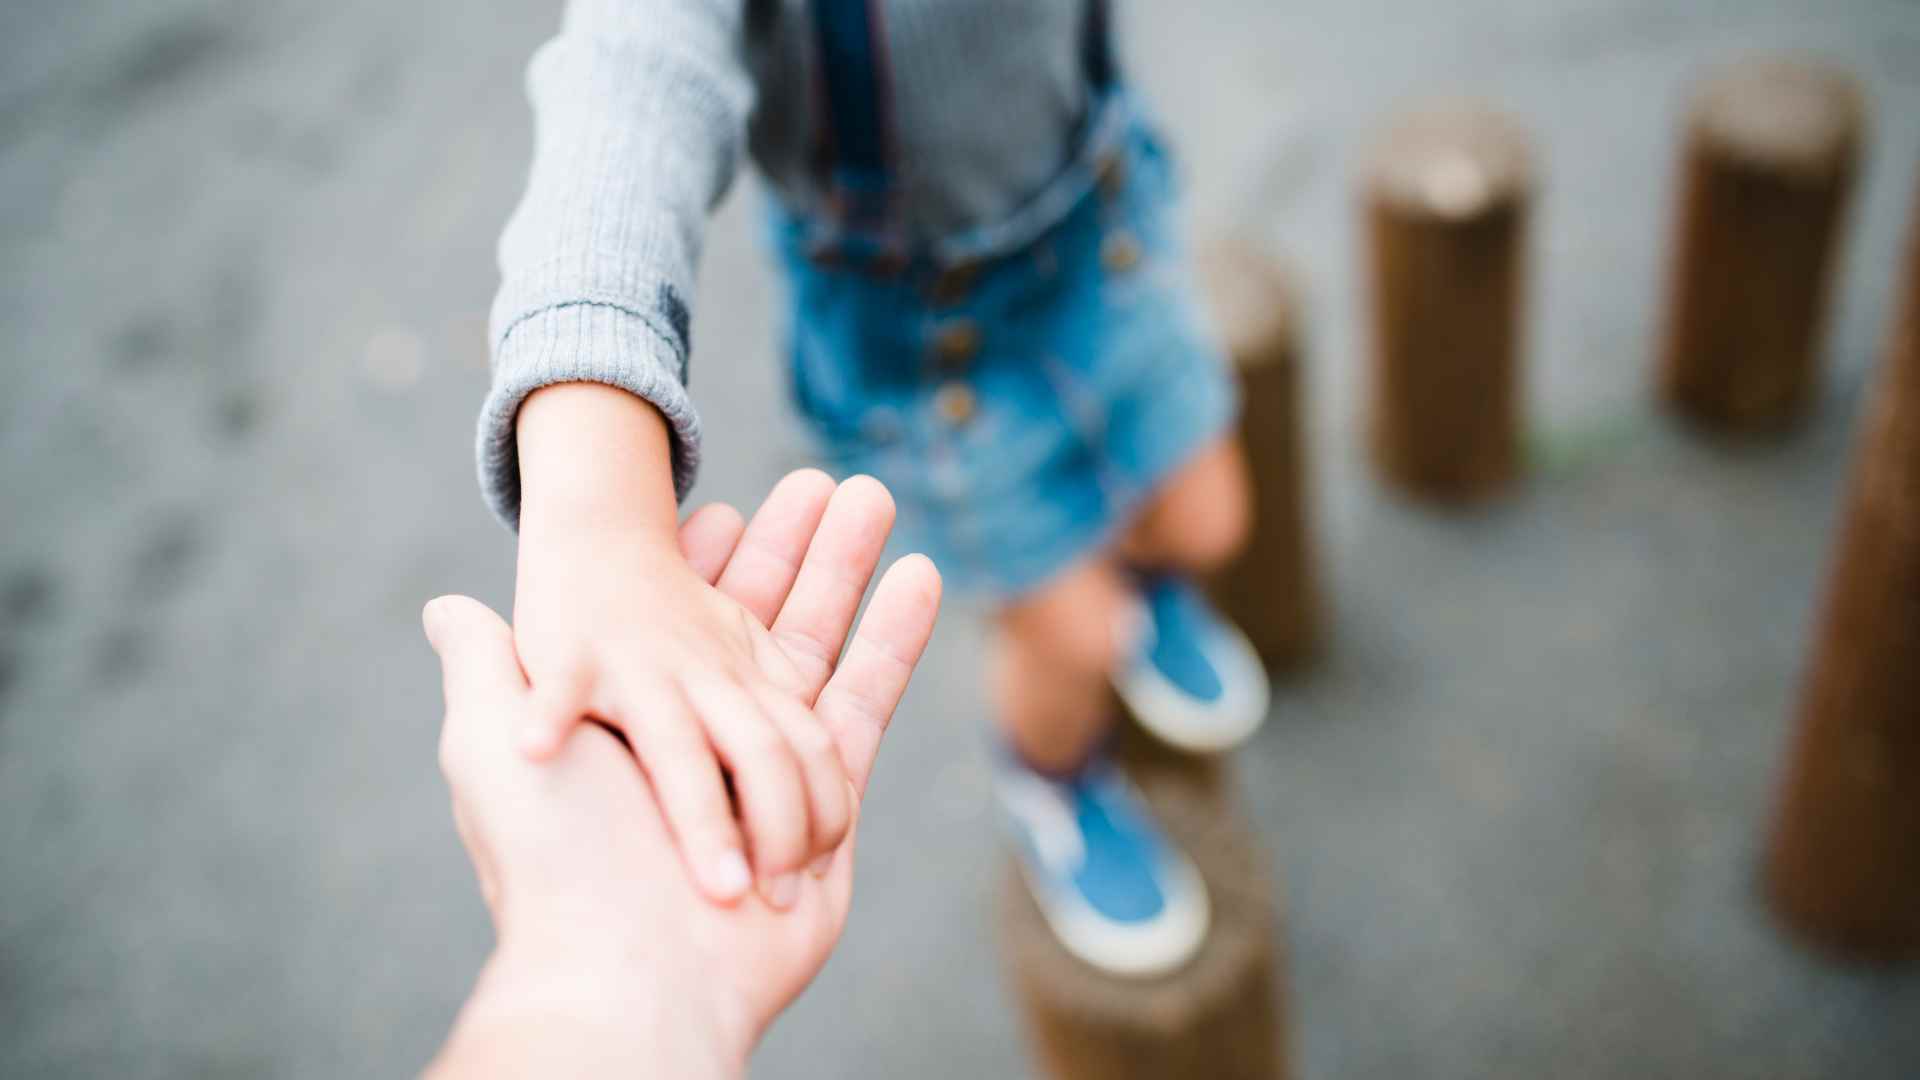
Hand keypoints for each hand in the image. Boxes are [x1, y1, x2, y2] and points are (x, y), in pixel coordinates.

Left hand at [426, 478, 940, 1075]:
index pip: (673, 620)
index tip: (725, 507)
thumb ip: (487, 670)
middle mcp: (701, 740)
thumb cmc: (555, 858)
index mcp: (631, 720)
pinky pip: (864, 706)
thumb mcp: (489, 748)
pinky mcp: (826, 805)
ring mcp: (766, 773)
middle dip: (796, 550)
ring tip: (877, 495)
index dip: (702, 562)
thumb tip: (446, 608)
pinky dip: (893, 639)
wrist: (628, 973)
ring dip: (848, 571)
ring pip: (816, 650)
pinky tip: (921, 575)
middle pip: (759, 623)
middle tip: (831, 479)